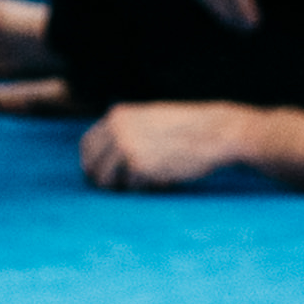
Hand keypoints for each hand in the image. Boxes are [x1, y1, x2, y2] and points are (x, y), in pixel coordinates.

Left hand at [81, 98, 261, 189]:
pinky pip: (132, 188)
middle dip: (104, 180)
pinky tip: (167, 177)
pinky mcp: (139, 166)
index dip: (92, 163)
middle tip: (121, 187)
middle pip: (92, 166)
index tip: (100, 174)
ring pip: (107, 181)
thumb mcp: (150, 120)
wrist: (215, 132)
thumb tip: (105, 159)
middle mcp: (116, 130)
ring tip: (149, 179)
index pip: (87, 144)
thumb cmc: (189, 128)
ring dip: (126, 186)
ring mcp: (126, 147)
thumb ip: (126, 132)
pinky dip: (148, 187)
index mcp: (118, 116)